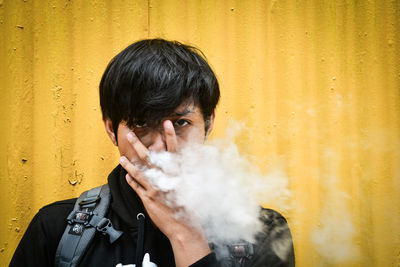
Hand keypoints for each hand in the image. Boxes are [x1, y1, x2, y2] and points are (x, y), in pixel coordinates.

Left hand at [119, 120, 210, 266]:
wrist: (184, 228)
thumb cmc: (192, 208)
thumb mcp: (194, 187)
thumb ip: (189, 174)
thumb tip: (190, 161)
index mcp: (179, 173)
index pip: (174, 150)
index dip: (170, 136)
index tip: (166, 123)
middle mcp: (166, 178)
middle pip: (150, 157)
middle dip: (139, 144)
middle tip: (130, 134)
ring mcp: (155, 188)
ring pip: (139, 171)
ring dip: (129, 163)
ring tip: (122, 157)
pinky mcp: (148, 199)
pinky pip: (137, 187)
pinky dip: (131, 180)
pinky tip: (126, 175)